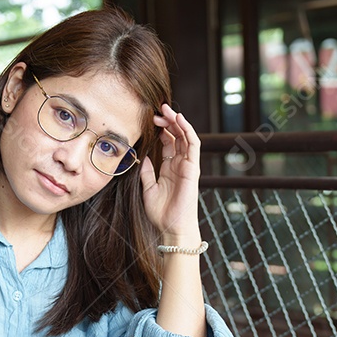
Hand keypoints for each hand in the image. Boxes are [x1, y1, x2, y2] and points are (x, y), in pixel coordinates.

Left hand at [139, 105, 201, 242]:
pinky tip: (179, 120)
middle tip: (158, 109)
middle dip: (168, 121)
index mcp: (170, 168)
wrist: (172, 227)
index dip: (161, 129)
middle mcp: (180, 164)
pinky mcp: (193, 168)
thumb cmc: (161, 213)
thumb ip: (146, 172)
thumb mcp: (148, 189)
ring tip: (167, 110)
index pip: (168, 143)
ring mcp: (188, 165)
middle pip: (177, 136)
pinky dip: (187, 131)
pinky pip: (193, 146)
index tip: (149, 119)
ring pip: (186, 137)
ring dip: (177, 122)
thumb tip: (142, 157)